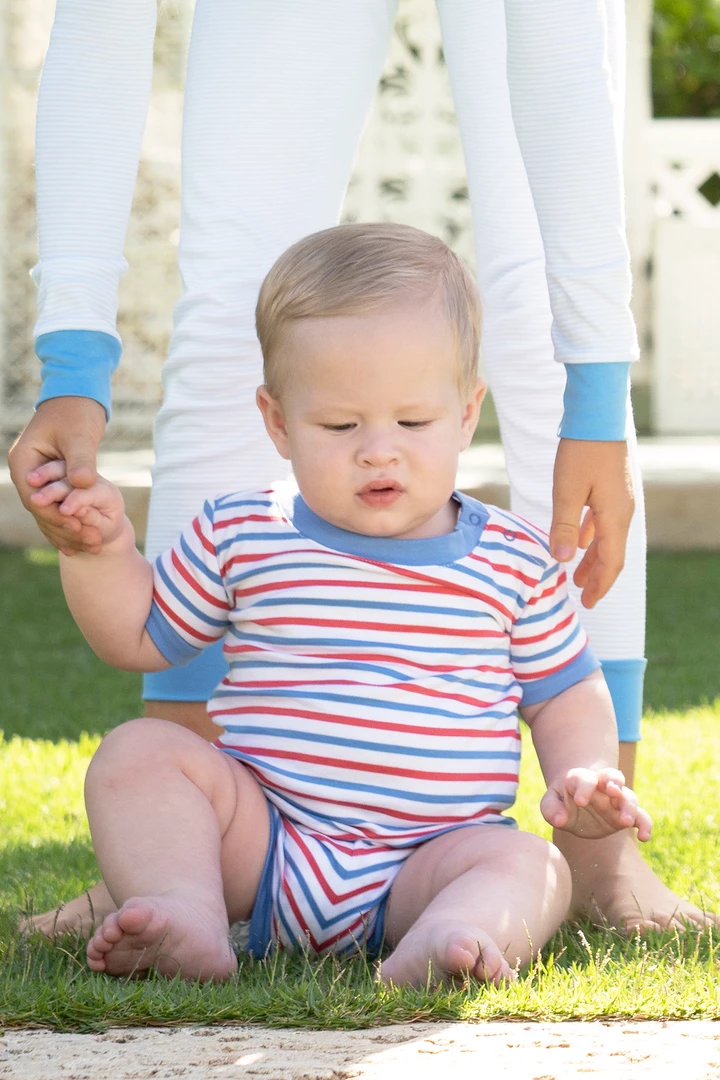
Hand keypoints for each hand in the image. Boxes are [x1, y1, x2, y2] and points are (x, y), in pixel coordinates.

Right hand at [8, 397, 105, 554]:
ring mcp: (37, 478)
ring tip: (93, 546)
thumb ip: (80, 460)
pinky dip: (71, 520)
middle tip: (90, 544)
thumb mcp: (79, 435)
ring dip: (69, 529)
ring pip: (50, 511)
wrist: (77, 397)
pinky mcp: (51, 481)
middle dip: (65, 527)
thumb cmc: (76, 412)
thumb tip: (82, 483)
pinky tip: (85, 539)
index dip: (56, 514)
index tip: (77, 527)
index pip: (35, 497)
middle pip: (41, 509)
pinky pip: (58, 506)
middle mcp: (26, 472)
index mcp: (24, 461)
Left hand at [541, 767, 651, 841]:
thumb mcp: (550, 803)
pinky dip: (645, 824)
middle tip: (613, 792)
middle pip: (614, 777)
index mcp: (582, 778)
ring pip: (629, 796)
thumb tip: (560, 820)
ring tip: (625, 822)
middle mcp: (602, 786)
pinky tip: (644, 837)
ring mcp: (616, 799)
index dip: (584, 788)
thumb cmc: (561, 801)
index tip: (579, 802)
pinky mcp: (625, 814)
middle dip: (615, 783)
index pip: (585, 778)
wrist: (576, 803)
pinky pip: (641, 816)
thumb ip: (551, 809)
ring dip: (629, 807)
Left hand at [549, 439, 634, 608]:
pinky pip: (603, 522)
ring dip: (593, 558)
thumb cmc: (581, 452)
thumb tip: (562, 559)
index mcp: (615, 517)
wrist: (597, 416)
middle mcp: (622, 512)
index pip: (612, 562)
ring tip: (577, 574)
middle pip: (612, 553)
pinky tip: (579, 541)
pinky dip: (591, 536)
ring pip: (607, 538)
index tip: (588, 602)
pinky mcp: (610, 489)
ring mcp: (618, 500)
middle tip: (584, 596)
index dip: (600, 584)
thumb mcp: (566, 491)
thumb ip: (564, 526)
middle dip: (597, 576)